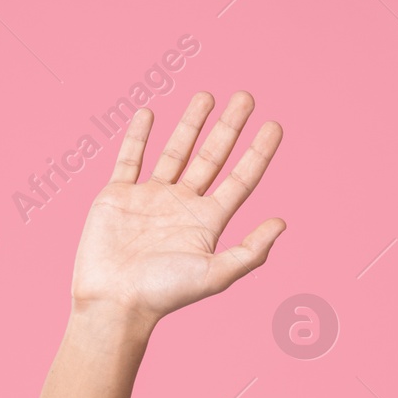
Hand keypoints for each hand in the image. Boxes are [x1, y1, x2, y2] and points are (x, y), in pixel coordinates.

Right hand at [70, 91, 284, 322]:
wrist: (114, 302)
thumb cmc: (165, 294)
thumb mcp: (216, 275)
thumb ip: (250, 251)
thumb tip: (282, 223)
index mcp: (208, 222)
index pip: (241, 179)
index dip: (259, 153)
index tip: (275, 125)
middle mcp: (182, 206)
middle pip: (213, 157)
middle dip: (230, 127)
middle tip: (246, 97)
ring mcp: (150, 198)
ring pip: (175, 151)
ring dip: (191, 124)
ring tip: (206, 95)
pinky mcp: (118, 195)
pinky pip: (130, 158)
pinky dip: (139, 136)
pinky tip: (150, 114)